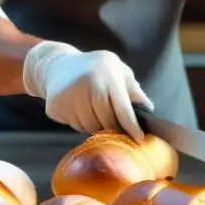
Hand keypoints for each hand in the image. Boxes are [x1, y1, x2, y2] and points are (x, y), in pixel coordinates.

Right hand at [22, 41, 150, 140]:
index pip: (123, 108)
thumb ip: (132, 89)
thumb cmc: (94, 69)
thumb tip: (148, 109)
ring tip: (94, 111)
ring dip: (96, 125)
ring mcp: (69, 94)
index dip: (132, 126)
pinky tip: (78, 109)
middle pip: (107, 121)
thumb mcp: (116, 70)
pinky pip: (74, 126)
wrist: (57, 65)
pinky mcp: (56, 105)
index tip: (139, 139)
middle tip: (114, 125)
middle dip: (113, 127)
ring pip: (90, 126)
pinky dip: (80, 123)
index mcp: (107, 73)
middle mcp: (88, 83)